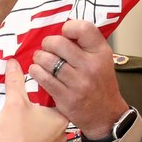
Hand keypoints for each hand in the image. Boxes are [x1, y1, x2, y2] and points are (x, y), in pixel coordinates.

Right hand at [0, 58, 67, 141]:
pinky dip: (31, 127)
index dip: (47, 82)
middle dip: (38, 99)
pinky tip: (19, 124)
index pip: (59, 92)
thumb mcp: (14, 103)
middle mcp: (63, 131)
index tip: (36, 75)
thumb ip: (15, 81)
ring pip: (45, 121)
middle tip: (26, 89)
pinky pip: (39, 133)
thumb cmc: (15, 136)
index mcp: (62, 118)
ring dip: (34, 114)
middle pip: (51, 107)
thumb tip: (13, 62)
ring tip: (21, 106)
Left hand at [29, 20, 128, 137]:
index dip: (69, 27)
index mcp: (100, 52)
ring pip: (47, 60)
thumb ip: (85, 45)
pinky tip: (37, 70)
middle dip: (47, 43)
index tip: (64, 33)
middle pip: (58, 43)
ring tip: (40, 59)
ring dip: (39, 57)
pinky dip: (36, 72)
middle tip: (47, 48)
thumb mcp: (102, 59)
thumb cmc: (100, 83)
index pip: (83, 28)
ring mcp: (78, 82)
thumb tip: (61, 31)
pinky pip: (43, 78)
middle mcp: (90, 66)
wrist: (106, 114)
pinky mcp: (66, 97)